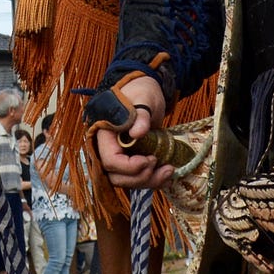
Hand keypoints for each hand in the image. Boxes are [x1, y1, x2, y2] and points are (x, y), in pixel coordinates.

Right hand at [91, 76, 175, 191]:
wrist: (143, 92)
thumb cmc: (140, 91)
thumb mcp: (143, 98)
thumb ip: (140, 115)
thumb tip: (137, 133)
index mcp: (104, 133)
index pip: (110, 160)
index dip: (130, 166)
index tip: (150, 159)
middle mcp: (106, 148)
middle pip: (116, 176)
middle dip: (140, 178)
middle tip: (162, 166)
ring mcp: (117, 155)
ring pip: (125, 181)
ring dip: (147, 181)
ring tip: (169, 171)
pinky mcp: (128, 160)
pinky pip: (135, 177)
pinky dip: (151, 180)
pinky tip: (166, 175)